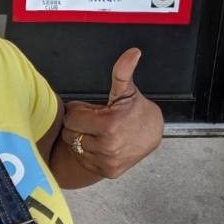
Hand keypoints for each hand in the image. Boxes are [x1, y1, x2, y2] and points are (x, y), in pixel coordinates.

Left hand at [61, 48, 163, 179]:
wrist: (152, 135)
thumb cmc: (136, 111)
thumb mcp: (127, 90)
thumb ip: (123, 71)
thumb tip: (133, 52)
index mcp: (109, 125)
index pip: (71, 118)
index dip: (79, 110)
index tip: (91, 109)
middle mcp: (107, 146)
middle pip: (70, 133)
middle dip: (79, 124)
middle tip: (94, 119)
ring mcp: (107, 161)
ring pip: (75, 147)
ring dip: (82, 138)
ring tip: (97, 131)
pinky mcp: (108, 171)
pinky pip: (84, 160)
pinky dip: (88, 152)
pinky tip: (100, 143)